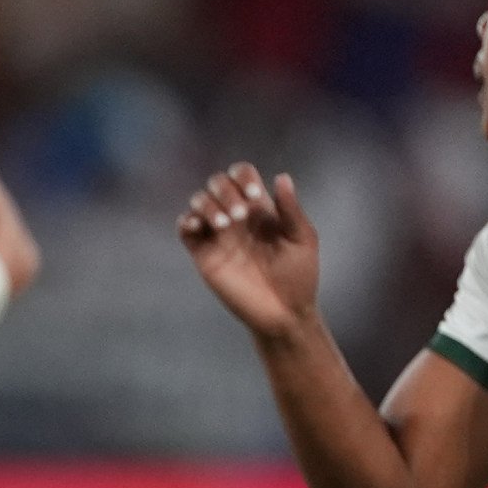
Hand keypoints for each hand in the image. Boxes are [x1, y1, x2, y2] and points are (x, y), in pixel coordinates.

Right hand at [178, 162, 323, 340]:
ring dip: (207, 205)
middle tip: (239, 215)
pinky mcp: (204, 254)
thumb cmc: (299, 275)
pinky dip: (186, 221)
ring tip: (224, 225)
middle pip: (217, 183)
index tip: (254, 195)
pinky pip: (185, 229)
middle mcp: (236, 217)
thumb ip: (291, 209)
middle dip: (224, 190)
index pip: (242, 175)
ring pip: (198, 202)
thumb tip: (281, 177)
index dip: (243, 176)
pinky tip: (197, 226)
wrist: (284, 312)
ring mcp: (218, 235)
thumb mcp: (302, 239)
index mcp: (260, 209)